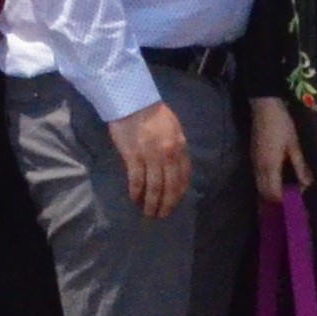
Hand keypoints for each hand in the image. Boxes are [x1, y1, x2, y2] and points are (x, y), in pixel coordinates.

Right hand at [111, 98, 193, 218]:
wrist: (132, 100)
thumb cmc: (152, 112)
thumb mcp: (173, 128)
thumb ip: (176, 148)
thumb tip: (175, 167)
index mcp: (180, 147)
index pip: (184, 176)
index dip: (179, 193)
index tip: (174, 202)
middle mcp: (168, 154)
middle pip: (170, 186)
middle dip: (167, 203)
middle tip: (162, 215)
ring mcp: (151, 156)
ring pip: (154, 187)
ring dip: (152, 203)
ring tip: (148, 213)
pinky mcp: (133, 157)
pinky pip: (137, 180)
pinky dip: (136, 191)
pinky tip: (134, 198)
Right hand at [249, 96, 300, 199]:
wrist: (264, 108)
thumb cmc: (282, 125)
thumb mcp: (294, 145)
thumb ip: (300, 166)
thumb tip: (308, 184)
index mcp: (270, 166)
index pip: (274, 193)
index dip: (284, 200)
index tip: (297, 199)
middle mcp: (259, 168)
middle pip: (264, 192)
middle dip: (276, 199)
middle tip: (292, 197)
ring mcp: (254, 162)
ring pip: (259, 185)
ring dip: (270, 191)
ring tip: (286, 190)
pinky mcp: (253, 157)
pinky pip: (258, 177)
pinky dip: (266, 183)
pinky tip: (277, 178)